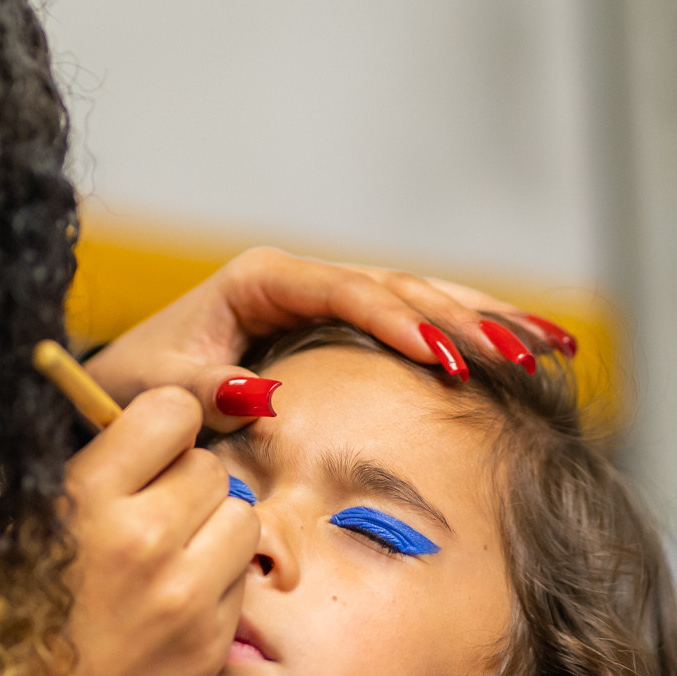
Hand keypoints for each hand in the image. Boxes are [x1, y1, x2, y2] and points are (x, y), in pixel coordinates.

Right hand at [0, 386, 257, 675]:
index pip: (171, 411)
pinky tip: (163, 605)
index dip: (157, 426)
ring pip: (240, 516)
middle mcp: (145, 543)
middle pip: (209, 466)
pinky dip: (212, 581)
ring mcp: (185, 599)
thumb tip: (103, 410)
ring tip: (160, 556)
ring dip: (208, 527)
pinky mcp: (209, 645)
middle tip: (140, 511)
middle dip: (179, 480)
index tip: (138, 448)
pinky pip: (238, 579)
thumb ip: (62, 466)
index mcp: (83, 500)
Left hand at [82, 247, 575, 429]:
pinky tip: (523, 349)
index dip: (399, 324)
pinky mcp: (338, 324)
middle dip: (465, 319)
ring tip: (552, 347)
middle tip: (525, 355)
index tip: (445, 360)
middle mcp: (301, 279)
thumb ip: (206, 392)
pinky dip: (466, 332)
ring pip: (420, 296)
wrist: (124, 386)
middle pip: (400, 287)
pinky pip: (413, 321)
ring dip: (486, 321)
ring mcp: (324, 298)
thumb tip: (265, 397)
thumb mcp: (159, 390)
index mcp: (262, 280)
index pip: (347, 293)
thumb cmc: (135, 387)